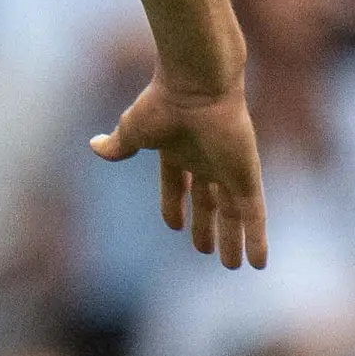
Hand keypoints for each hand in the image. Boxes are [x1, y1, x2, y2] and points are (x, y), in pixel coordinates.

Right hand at [92, 72, 269, 268]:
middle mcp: (206, 160)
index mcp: (179, 150)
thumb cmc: (162, 105)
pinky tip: (259, 263)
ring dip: (232, 239)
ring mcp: (229, 170)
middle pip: (208, 201)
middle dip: (207, 225)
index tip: (174, 225)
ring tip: (231, 266)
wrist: (196, 88)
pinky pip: (254, 215)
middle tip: (205, 250)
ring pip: (231, 213)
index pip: (177, 184)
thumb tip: (95, 146)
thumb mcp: (133, 131)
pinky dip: (257, 239)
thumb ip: (118, 145)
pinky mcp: (246, 178)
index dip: (175, 205)